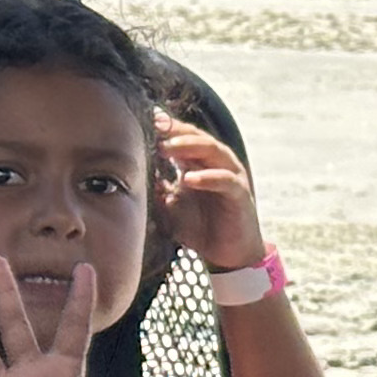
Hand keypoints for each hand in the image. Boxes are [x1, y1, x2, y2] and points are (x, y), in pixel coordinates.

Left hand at [153, 115, 264, 275]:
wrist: (227, 255)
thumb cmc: (199, 227)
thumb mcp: (170, 206)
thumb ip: (157, 188)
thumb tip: (136, 174)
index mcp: (199, 162)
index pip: (184, 137)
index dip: (167, 128)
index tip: (146, 120)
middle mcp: (216, 164)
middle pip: (197, 137)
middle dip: (176, 131)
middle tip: (155, 129)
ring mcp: (230, 176)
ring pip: (213, 150)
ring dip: (190, 147)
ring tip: (167, 148)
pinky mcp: (240, 193)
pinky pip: (225, 180)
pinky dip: (207, 178)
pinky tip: (189, 179)